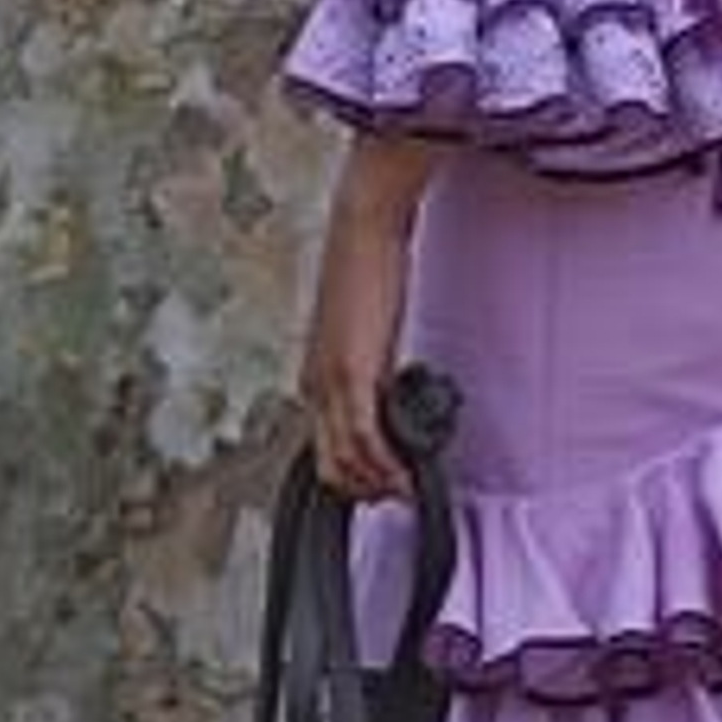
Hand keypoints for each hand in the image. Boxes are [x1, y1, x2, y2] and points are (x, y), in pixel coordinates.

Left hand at [299, 141, 439, 503]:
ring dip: (378, 482)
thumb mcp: (364, 325)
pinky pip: (362, 436)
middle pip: (328, 461)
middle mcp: (314, 383)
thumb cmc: (365, 265)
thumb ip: (370, 356)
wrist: (361, 227)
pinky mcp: (350, 371)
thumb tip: (391, 377)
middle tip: (398, 494)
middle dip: (363, 488)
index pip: (325, 445)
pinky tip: (406, 472)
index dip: (353, 474)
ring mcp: (328, 380)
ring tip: (408, 489)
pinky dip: (385, 463)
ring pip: (343, 457)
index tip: (385, 482)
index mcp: (315, 373)